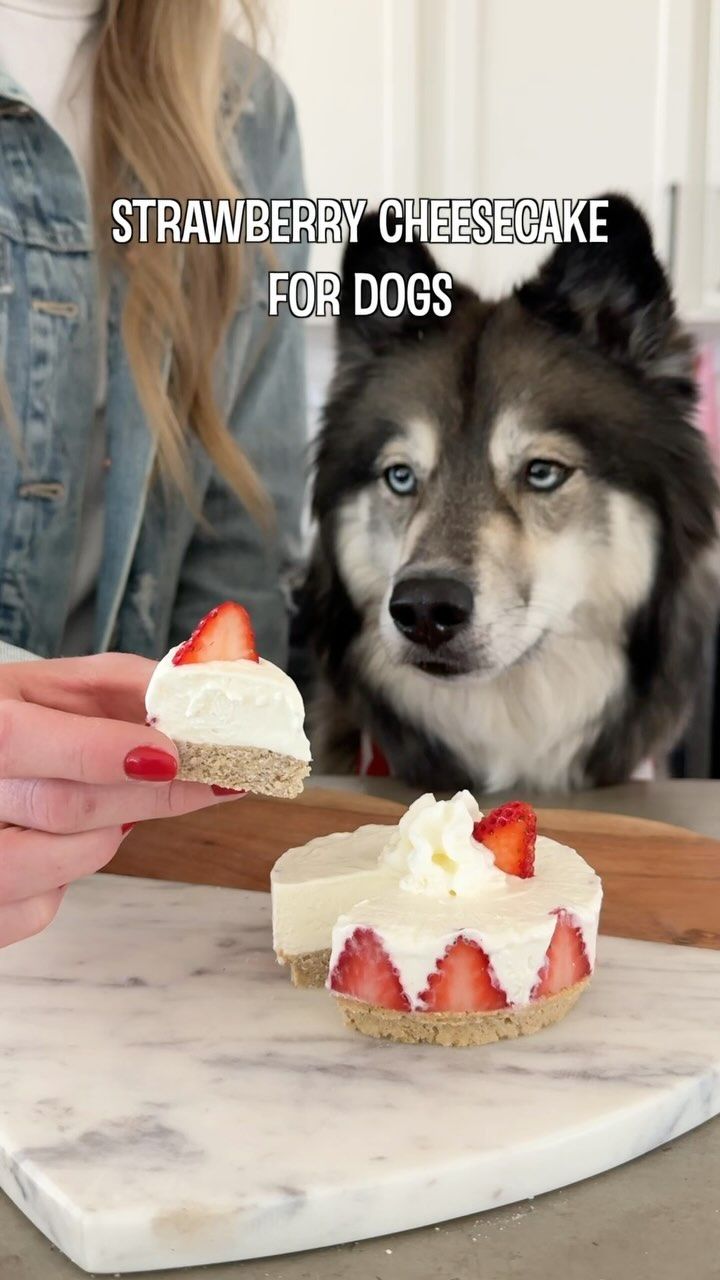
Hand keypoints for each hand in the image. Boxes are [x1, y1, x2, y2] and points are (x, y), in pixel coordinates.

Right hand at [0, 653, 242, 947]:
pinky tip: (60, 841)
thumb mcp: (59, 683)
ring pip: (58, 863)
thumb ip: (128, 686)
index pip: (15, 739)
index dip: (95, 751)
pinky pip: (39, 910)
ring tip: (113, 807)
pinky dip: (69, 875)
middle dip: (147, 796)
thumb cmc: (17, 719)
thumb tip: (202, 698)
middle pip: (60, 808)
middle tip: (201, 781)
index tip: (168, 757)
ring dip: (106, 836)